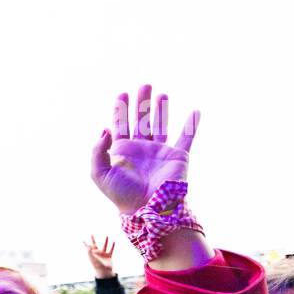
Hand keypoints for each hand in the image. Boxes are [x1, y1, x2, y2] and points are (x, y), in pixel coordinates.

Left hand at [85, 235, 115, 278]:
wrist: (103, 271)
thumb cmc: (96, 265)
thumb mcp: (92, 257)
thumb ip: (89, 251)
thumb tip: (87, 246)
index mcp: (92, 253)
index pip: (88, 247)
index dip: (85, 244)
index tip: (82, 240)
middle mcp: (97, 253)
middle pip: (94, 245)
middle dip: (92, 240)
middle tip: (91, 234)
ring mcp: (103, 254)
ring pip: (104, 246)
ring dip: (106, 241)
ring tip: (106, 236)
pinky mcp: (109, 256)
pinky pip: (111, 250)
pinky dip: (112, 246)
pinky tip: (114, 241)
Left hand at [91, 85, 197, 213]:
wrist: (147, 208)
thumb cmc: (122, 194)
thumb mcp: (100, 173)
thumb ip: (98, 150)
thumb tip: (104, 129)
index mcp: (123, 152)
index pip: (121, 125)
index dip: (121, 110)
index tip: (122, 95)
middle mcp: (142, 149)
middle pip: (141, 120)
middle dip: (141, 103)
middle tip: (144, 85)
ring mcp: (160, 151)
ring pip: (161, 125)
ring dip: (161, 110)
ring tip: (161, 94)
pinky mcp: (177, 156)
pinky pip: (187, 138)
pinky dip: (192, 126)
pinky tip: (195, 112)